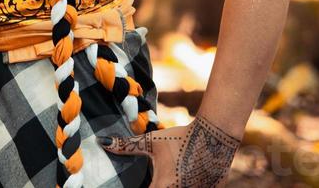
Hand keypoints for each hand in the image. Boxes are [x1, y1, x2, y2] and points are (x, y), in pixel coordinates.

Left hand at [97, 114, 240, 186]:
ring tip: (173, 173)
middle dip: (156, 185)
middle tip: (156, 179)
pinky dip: (187, 184)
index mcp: (163, 187)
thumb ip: (127, 146)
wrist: (215, 136)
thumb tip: (102, 142)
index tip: (142, 183)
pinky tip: (186, 173)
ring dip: (173, 185)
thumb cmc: (181, 138)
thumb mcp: (152, 142)